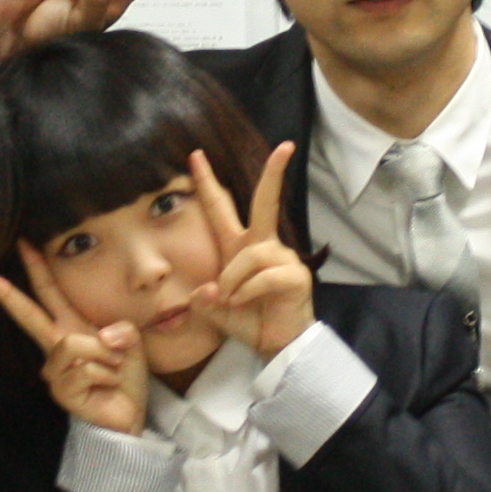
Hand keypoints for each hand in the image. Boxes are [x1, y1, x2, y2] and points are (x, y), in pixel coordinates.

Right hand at [0, 252, 146, 434]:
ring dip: (106, 356)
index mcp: (71, 328)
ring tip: (112, 370)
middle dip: (8, 296)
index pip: (49, 294)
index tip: (22, 242)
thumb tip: (104, 338)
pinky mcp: (61, 390)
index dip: (37, 268)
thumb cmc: (124, 377)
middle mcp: (56, 347)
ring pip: (77, 344)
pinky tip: (107, 386)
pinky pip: (86, 368)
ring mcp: (55, 370)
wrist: (128, 414)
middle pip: (29, 315)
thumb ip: (121, 330)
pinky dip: (107, 374)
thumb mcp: (130, 341)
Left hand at [186, 143, 312, 359]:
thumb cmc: (248, 321)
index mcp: (239, 246)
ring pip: (249, 255)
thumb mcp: (214, 310)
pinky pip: (262, 277)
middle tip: (285, 146)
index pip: (220, 208)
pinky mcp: (295, 275)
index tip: (195, 155)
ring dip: (233, 281)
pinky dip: (247, 292)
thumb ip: (203, 300)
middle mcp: (262, 245)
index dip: (207, 182)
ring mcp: (282, 258)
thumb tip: (209, 289)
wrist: (275, 345)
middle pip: (265, 202)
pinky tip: (244, 304)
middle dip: (274, 173)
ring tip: (232, 301)